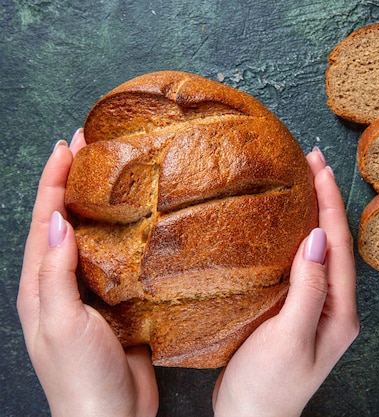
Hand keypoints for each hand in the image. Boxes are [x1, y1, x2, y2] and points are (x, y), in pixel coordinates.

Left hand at [16, 129, 158, 416]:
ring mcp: (90, 293)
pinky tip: (143, 225)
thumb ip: (56, 274)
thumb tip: (57, 222)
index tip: (69, 146)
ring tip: (118, 176)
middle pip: (66, 221)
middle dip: (74, 182)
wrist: (111, 416)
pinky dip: (126, 236)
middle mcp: (62, 284)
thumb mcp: (62, 323)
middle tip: (93, 148)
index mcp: (40, 285)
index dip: (54, 180)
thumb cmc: (80, 377)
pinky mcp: (118, 303)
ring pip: (94, 238)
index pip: (45, 220)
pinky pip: (120, 261)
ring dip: (101, 205)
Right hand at [212, 147, 359, 416]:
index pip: (338, 245)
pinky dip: (297, 235)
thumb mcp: (289, 338)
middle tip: (311, 161)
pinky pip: (302, 263)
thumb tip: (317, 238)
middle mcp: (335, 306)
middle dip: (325, 200)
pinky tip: (285, 223)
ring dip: (313, 213)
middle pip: (334, 242)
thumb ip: (307, 289)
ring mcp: (317, 307)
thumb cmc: (269, 387)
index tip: (319, 167)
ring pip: (319, 250)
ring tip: (303, 180)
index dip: (329, 204)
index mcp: (340, 311)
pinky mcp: (296, 310)